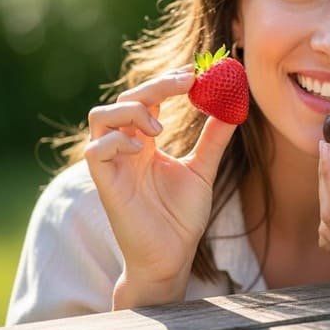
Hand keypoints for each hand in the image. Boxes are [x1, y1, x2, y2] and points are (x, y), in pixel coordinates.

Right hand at [84, 66, 236, 292]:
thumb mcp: (203, 169)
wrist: (172, 257)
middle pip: (125, 100)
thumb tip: (233, 106)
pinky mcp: (105, 184)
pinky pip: (95, 151)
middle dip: (155, 85)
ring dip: (130, 111)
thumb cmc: (181, 217)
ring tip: (159, 126)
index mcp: (145, 143)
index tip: (196, 72)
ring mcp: (112, 165)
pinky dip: (116, 140)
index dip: (167, 81)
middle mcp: (125, 148)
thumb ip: (214, 138)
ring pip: (99, 116)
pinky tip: (142, 147)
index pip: (148, 98)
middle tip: (187, 82)